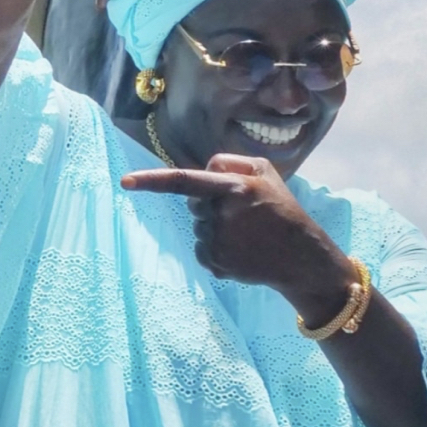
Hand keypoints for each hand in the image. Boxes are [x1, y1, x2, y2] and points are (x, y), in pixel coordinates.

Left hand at [122, 154, 359, 321]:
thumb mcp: (264, 170)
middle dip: (209, 204)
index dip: (152, 180)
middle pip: (194, 204)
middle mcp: (221, 215)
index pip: (183, 181)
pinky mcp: (216, 264)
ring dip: (215, 227)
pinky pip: (202, 250)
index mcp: (232, 188)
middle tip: (243, 212)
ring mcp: (218, 242)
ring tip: (248, 234)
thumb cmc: (282, 207)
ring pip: (199, 228)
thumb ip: (228, 161)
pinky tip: (242, 250)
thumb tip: (202, 170)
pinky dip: (217, 249)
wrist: (302, 257)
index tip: (124, 182)